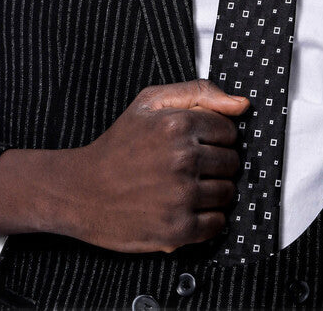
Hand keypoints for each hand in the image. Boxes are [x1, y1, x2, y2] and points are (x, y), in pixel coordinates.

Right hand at [67, 78, 249, 253]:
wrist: (81, 190)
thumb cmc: (118, 146)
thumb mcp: (151, 102)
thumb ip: (199, 93)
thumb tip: (242, 105)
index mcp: (178, 124)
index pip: (229, 130)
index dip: (214, 137)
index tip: (197, 142)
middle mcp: (183, 159)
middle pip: (231, 162)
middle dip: (215, 163)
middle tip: (189, 166)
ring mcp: (181, 196)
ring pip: (228, 193)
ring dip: (213, 191)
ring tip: (186, 186)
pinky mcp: (178, 229)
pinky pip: (217, 223)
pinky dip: (207, 218)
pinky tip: (185, 207)